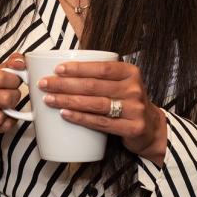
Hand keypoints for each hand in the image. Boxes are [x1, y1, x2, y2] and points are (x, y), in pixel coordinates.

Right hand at [0, 54, 26, 137]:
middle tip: (11, 95)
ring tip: (4, 106)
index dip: (14, 81)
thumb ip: (14, 62)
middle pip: (4, 98)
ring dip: (8, 113)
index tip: (14, 81)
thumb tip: (19, 63)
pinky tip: (1, 116)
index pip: (1, 78)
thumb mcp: (1, 69)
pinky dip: (5, 124)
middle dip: (13, 98)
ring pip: (0, 117)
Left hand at [39, 59, 166, 163]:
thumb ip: (99, 76)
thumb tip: (62, 71)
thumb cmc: (127, 102)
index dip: (78, 68)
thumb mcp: (121, 83)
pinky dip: (81, 118)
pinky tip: (65, 114)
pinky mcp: (132, 128)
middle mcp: (134, 89)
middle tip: (44, 85)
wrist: (152, 128)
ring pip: (95, 104)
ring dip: (68, 101)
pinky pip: (101, 123)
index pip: (101, 68)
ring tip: (49, 99)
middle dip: (65, 84)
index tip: (57, 69)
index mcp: (130, 72)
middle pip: (93, 86)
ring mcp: (134, 109)